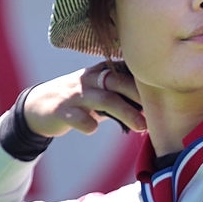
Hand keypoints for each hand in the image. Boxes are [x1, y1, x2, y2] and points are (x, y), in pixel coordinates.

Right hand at [23, 64, 145, 136]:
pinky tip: (94, 129)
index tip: (165, 93)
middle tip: (157, 111)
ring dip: (125, 113)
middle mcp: (88, 80)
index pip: (126, 72)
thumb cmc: (79, 100)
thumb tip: (154, 106)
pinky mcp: (60, 111)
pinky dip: (88, 125)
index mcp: (100, 72)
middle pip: (118, 83)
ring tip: (141, 127)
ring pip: (104, 100)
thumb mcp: (99, 91)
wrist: (37, 107)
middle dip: (140, 96)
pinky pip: (78, 118)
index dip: (145, 83)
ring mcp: (74, 95)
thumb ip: (122, 94)